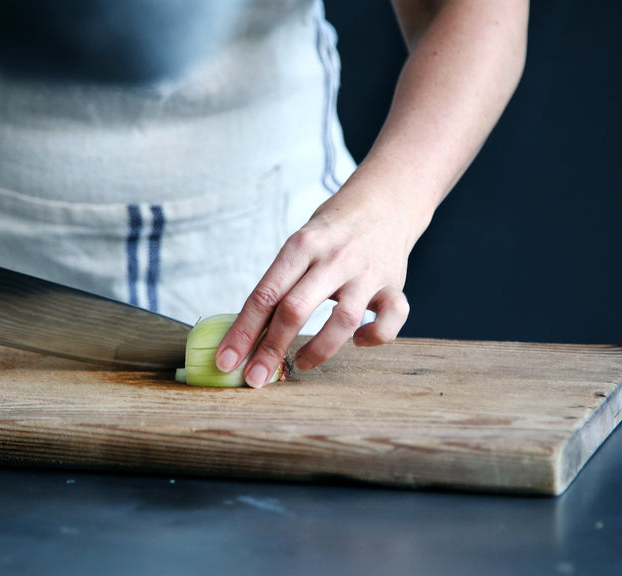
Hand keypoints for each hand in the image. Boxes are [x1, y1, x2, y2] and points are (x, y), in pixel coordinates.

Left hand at [215, 174, 416, 387]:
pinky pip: (391, 319)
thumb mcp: (301, 243)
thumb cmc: (332, 230)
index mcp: (302, 245)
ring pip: (342, 321)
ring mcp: (366, 272)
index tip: (227, 360)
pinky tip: (358, 340)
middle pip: (295, 309)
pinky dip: (375, 337)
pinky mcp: (394, 284)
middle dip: (270, 350)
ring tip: (301, 363)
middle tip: (255, 378)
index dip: (243, 331)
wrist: (385, 200)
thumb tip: (247, 333)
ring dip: (318, 350)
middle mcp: (334, 257)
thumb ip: (281, 282)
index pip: (265, 294)